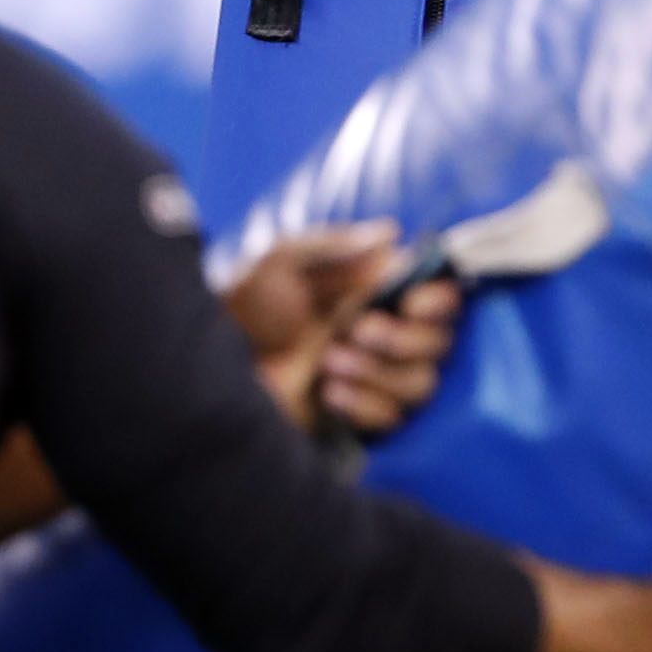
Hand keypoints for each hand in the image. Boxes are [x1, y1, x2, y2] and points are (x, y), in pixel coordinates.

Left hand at [220, 222, 447, 437]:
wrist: (211, 366)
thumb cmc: (244, 307)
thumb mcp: (281, 263)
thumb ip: (334, 246)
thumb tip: (391, 233)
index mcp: (374, 294)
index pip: (438, 298)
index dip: (439, 301)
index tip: (414, 302)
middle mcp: (383, 336)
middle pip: (439, 344)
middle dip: (406, 338)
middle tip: (358, 329)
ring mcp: (372, 378)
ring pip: (420, 383)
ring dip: (382, 372)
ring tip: (330, 360)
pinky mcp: (357, 416)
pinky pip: (391, 418)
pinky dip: (365, 403)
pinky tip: (327, 391)